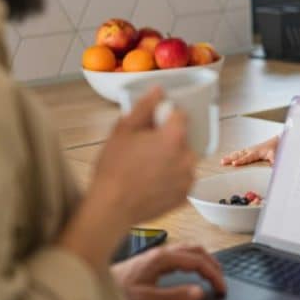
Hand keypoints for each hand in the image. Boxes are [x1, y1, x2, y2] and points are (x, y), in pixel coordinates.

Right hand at [92, 87, 197, 224]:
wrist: (111, 208)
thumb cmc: (114, 169)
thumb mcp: (123, 130)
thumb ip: (144, 107)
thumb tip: (158, 90)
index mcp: (175, 137)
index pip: (180, 116)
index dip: (166, 118)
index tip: (153, 125)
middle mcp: (188, 156)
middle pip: (183, 139)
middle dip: (168, 140)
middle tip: (145, 150)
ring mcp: (188, 178)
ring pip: (183, 159)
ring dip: (171, 159)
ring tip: (146, 168)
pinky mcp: (185, 195)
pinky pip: (181, 179)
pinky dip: (171, 178)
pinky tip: (151, 181)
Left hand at [111, 244, 225, 299]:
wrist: (92, 281)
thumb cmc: (117, 291)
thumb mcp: (147, 299)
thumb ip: (174, 296)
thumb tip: (199, 292)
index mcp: (163, 258)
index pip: (198, 261)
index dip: (214, 275)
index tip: (222, 288)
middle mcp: (162, 252)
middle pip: (197, 250)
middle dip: (213, 264)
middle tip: (221, 282)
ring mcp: (157, 253)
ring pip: (189, 249)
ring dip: (204, 260)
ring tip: (212, 274)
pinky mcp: (152, 258)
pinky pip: (180, 253)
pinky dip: (193, 260)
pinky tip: (190, 270)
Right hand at [220, 135, 278, 166]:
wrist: (277, 141)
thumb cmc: (276, 148)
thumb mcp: (277, 155)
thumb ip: (274, 160)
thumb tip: (272, 165)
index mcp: (258, 152)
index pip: (248, 157)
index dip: (241, 161)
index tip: (234, 164)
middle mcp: (252, 150)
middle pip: (239, 154)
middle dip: (231, 158)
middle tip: (223, 162)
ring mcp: (250, 149)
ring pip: (238, 153)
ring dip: (230, 157)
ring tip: (222, 161)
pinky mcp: (249, 150)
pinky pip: (239, 153)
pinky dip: (232, 155)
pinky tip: (227, 158)